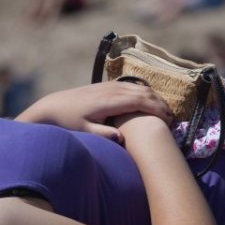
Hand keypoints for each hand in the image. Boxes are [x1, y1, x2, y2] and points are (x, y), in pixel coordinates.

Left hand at [16, 83, 171, 143]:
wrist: (52, 107)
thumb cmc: (68, 123)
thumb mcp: (84, 132)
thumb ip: (103, 134)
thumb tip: (122, 138)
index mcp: (109, 101)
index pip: (140, 100)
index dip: (157, 109)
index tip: (168, 120)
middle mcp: (111, 90)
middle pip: (144, 92)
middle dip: (160, 103)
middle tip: (172, 118)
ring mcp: (109, 86)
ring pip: (139, 87)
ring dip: (154, 97)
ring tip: (165, 112)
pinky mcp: (106, 86)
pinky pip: (131, 86)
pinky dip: (144, 93)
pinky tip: (149, 103)